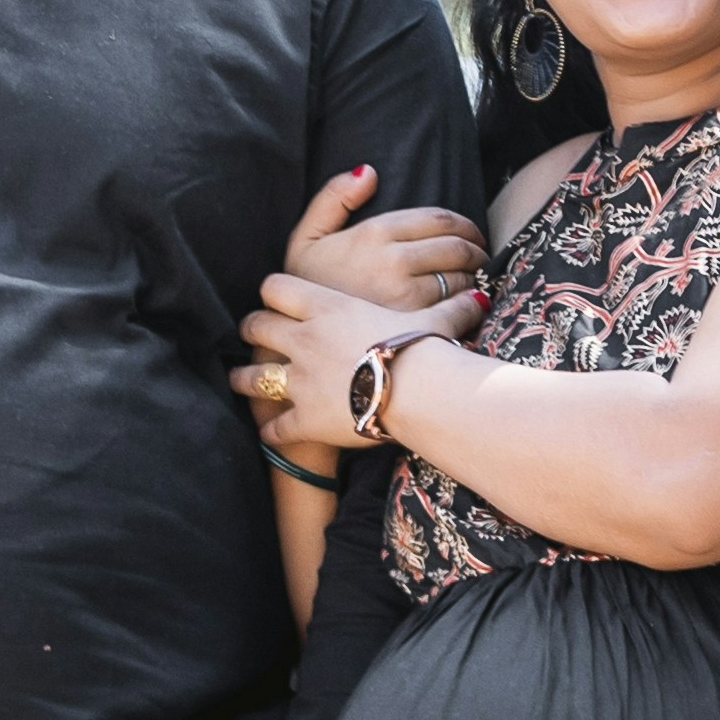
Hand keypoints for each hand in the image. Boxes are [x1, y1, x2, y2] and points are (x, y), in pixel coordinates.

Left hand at [235, 266, 467, 453]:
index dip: (273, 291)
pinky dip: (270, 430)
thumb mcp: (434, 321)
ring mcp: (299, 380)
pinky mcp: (304, 418)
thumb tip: (480, 297)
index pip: (278, 287)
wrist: (416, 392)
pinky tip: (269, 432)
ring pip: (254, 375)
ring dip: (244, 378)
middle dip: (251, 329)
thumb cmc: (424, 351)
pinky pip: (276, 426)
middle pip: (257, 325)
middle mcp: (303, 339)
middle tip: (251, 333)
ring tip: (238, 380)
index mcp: (326, 308)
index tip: (275, 297)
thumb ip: (450, 307)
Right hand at [279, 163, 484, 325]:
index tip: (470, 233)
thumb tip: (368, 172)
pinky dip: (469, 302)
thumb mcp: (305, 237)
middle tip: (480, 255)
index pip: (439, 218)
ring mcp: (406, 294)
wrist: (297, 339)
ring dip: (475, 275)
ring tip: (474, 279)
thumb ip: (332, 198)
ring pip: (461, 276)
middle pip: (457, 245)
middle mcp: (393, 260)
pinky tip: (466, 304)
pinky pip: (456, 306)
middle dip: (477, 248)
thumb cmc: (304, 290)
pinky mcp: (415, 324)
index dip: (463, 224)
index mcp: (373, 233)